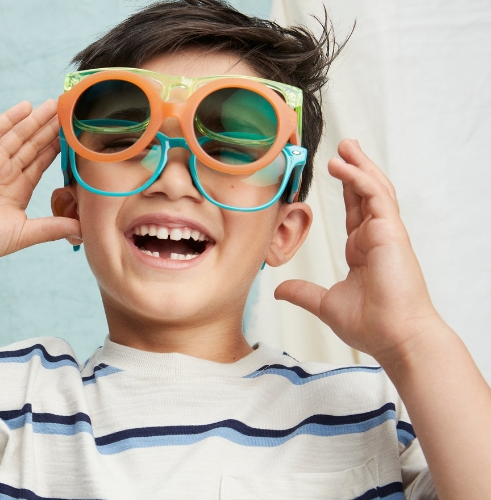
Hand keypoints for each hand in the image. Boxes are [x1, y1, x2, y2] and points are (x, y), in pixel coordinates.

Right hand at [0, 100, 80, 268]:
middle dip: (50, 127)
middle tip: (70, 110)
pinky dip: (9, 118)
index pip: (43, 161)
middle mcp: (7, 171)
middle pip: (33, 143)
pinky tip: (26, 107)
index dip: (59, 147)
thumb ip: (52, 227)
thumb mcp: (25, 233)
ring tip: (54, 104)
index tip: (77, 134)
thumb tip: (81, 227)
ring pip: (18, 134)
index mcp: (20, 188)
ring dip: (35, 119)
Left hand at [274, 139, 439, 361]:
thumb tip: (279, 289)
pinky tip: (344, 166)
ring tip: (346, 145)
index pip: (355, 211)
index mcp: (363, 250)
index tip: (335, 170)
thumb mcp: (325, 303)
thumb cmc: (370, 325)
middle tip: (343, 146)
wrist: (394, 337)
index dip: (346, 189)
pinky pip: (375, 197)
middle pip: (366, 193)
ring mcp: (385, 233)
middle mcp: (376, 238)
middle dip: (355, 167)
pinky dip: (359, 179)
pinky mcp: (391, 232)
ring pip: (374, 189)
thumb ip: (303, 292)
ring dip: (359, 165)